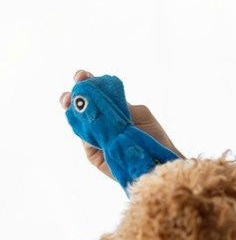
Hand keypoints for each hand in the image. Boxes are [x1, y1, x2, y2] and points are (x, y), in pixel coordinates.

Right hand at [59, 69, 182, 177]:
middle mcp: (100, 122)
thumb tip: (100, 97)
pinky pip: (84, 140)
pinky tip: (81, 122)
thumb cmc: (154, 137)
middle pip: (80, 106)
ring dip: (72, 111)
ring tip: (69, 102)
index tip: (81, 76)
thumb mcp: (140, 115)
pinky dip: (81, 130)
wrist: (161, 163)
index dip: (85, 82)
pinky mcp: (94, 155)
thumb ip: (120, 105)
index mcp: (111, 108)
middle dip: (71, 95)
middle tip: (71, 91)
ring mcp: (95, 138)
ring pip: (77, 122)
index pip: (94, 93)